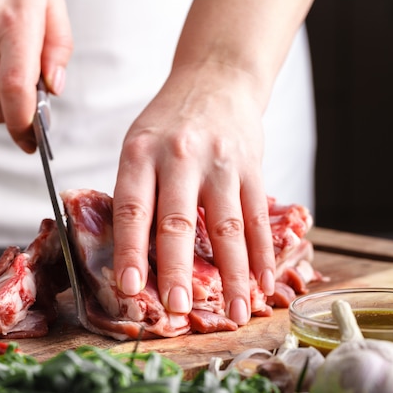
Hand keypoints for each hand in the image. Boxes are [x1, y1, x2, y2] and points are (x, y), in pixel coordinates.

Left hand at [112, 63, 275, 325]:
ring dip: (232, 276)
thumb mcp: (138, 143)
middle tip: (177, 307)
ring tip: (236, 313)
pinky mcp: (252, 167)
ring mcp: (220, 162)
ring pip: (227, 228)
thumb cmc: (169, 120)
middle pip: (178, 221)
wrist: (216, 79)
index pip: (132, 208)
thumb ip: (136, 191)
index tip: (130, 287)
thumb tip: (132, 253)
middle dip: (178, 270)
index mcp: (141, 152)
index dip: (130, 250)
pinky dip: (262, 255)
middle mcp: (180, 156)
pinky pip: (257, 218)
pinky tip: (262, 283)